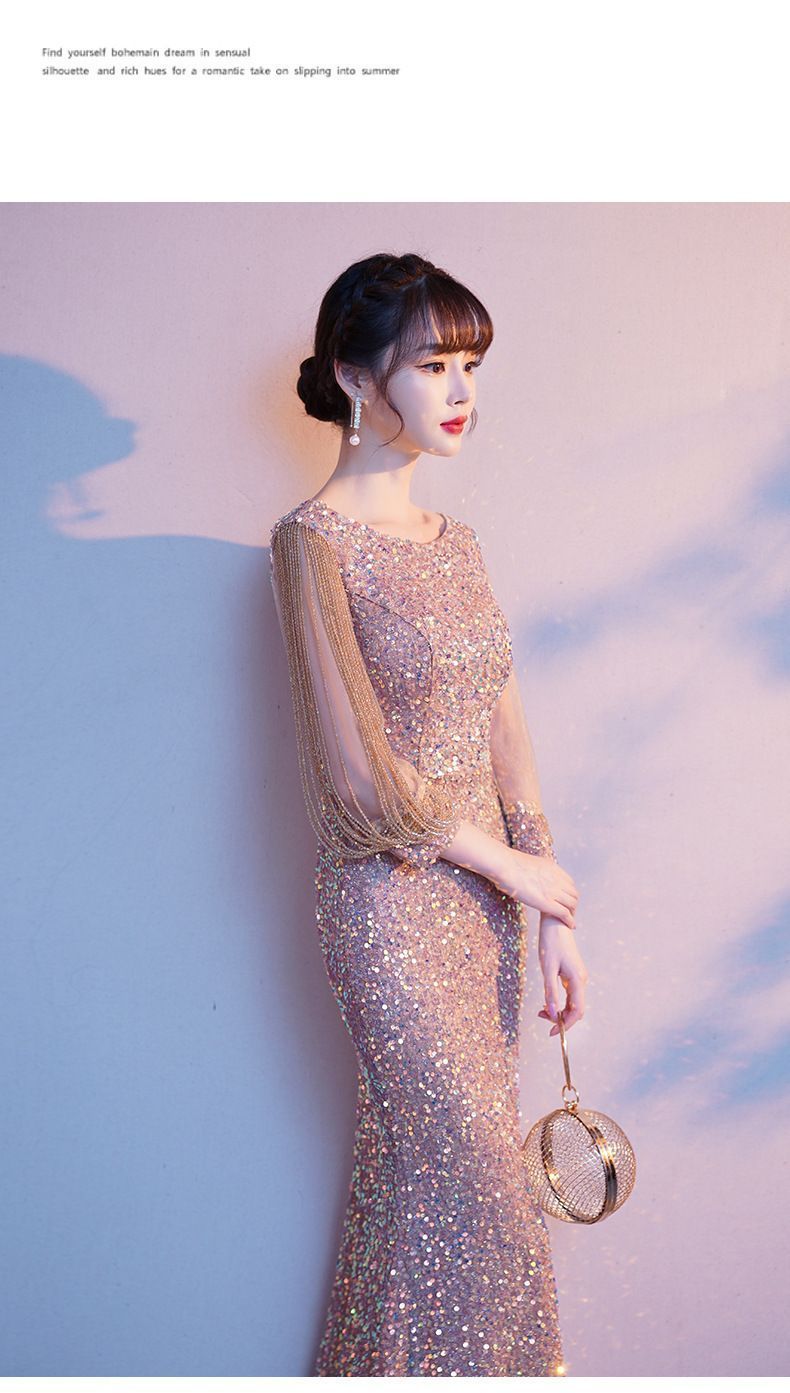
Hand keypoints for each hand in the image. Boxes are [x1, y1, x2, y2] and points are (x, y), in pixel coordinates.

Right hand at [495, 848, 578, 928]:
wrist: (504, 865)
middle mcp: (556, 879)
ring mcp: (552, 890)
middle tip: (568, 912)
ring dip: (573, 913)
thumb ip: (533, 869)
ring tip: (569, 920)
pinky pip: (565, 913)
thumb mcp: (528, 863)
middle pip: (574, 894)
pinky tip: (570, 926)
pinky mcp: (546, 902)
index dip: (569, 893)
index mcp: (552, 868)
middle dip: (573, 904)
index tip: (565, 900)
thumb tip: (526, 872)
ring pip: (572, 904)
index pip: (569, 883)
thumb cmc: (508, 864)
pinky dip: (570, 921)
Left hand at [537, 913, 588, 1033]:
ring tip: (542, 1009)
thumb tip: (553, 1014)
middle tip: (541, 1015)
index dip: (566, 1025)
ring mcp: (578, 977)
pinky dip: (560, 1001)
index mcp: (577, 980)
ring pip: (572, 1002)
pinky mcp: (573, 974)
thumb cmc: (551, 943)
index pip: (577, 1011)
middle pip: (576, 1009)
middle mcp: (581, 980)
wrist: (555, 923)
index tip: (552, 1032)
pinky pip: (569, 994)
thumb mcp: (547, 969)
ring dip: (559, 1010)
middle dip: (560, 1018)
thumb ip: (551, 992)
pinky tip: (548, 1000)